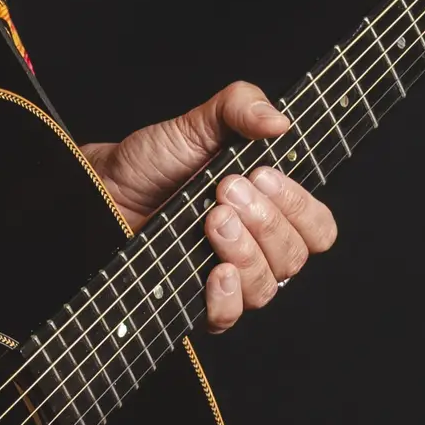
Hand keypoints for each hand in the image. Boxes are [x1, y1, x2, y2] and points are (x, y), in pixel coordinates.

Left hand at [85, 80, 337, 333]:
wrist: (107, 185)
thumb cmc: (157, 158)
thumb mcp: (199, 123)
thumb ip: (241, 107)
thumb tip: (280, 121)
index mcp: (271, 209)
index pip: (317, 227)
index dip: (298, 206)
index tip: (261, 174)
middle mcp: (258, 247)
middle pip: (294, 256)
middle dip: (264, 220)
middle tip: (225, 189)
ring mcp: (229, 277)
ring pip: (266, 287)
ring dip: (243, 251)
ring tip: (211, 218)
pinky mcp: (197, 299)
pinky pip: (229, 317)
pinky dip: (226, 297)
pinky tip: (214, 270)